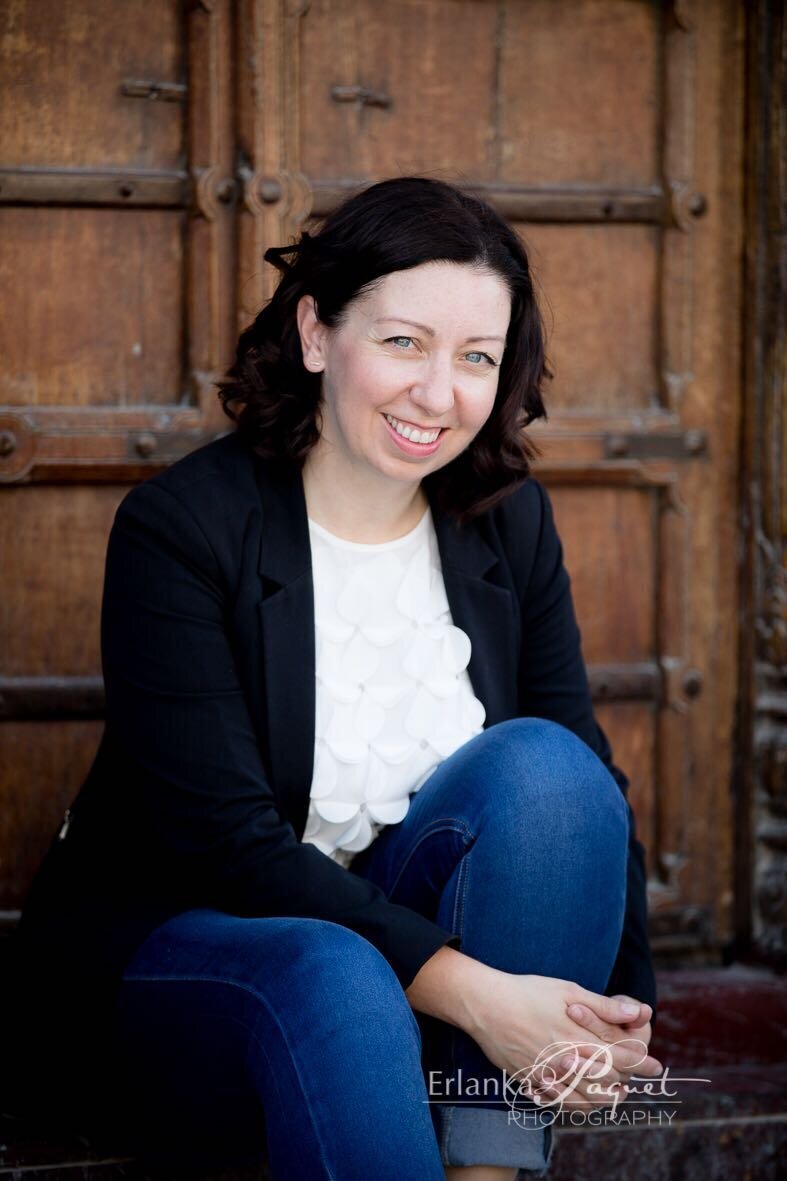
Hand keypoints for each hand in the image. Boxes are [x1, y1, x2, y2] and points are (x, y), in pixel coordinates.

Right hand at [464, 971, 661, 1112]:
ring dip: (607, 1098)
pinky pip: (561, 1103)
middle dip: (628, 1080)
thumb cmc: (528, 992)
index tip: (656, 1065)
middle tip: (640, 1078)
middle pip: (607, 1081)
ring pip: (586, 1099)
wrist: (485, 1005)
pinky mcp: (531, 1081)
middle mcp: (565, 1062)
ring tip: (618, 1093)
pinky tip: (585, 1100)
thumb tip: (638, 1012)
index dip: (641, 1063)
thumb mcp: (568, 990)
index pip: (620, 1058)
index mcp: (577, 1038)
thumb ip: (604, 1006)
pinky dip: (579, 1106)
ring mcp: (547, 1075)